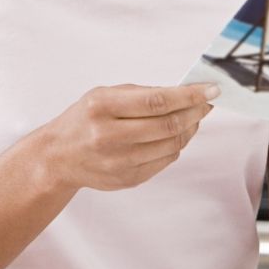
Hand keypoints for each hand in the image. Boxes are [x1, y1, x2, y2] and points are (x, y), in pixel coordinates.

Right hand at [36, 83, 217, 191]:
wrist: (58, 156)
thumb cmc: (84, 119)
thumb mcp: (103, 94)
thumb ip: (140, 93)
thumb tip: (182, 92)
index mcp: (102, 106)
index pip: (156, 101)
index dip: (188, 95)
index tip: (210, 89)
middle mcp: (109, 135)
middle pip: (168, 125)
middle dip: (195, 111)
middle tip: (208, 101)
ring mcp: (119, 161)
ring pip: (171, 144)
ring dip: (190, 128)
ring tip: (194, 116)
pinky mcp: (127, 179)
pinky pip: (165, 160)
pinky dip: (176, 145)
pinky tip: (176, 134)